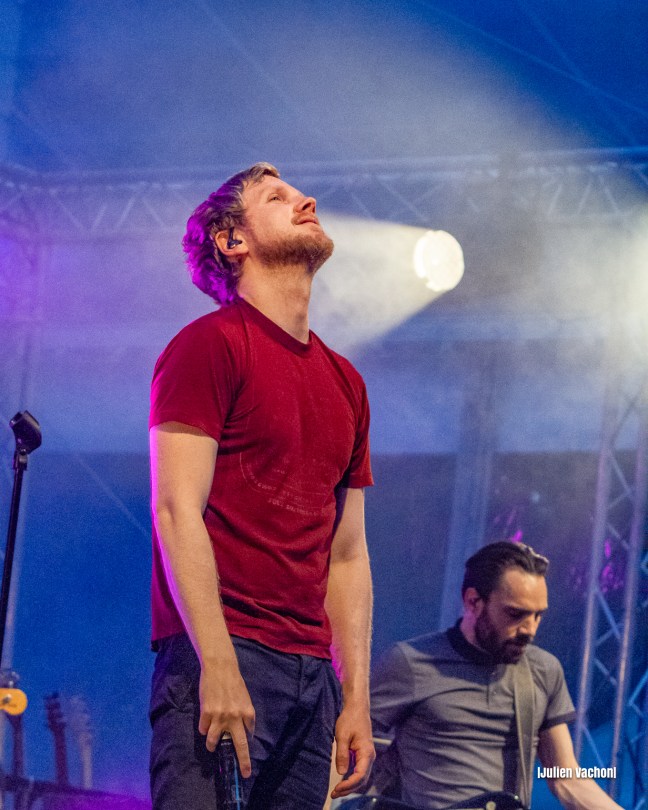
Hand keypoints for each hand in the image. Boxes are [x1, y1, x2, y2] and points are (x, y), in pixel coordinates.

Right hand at [197, 662, 255, 776]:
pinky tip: (205, 721)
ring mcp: (220, 716)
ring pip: (214, 741)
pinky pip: (204, 729)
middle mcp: (235, 717)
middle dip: (243, 761)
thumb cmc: (233, 681)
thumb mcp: (244, 697)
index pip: (249, 734)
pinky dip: (204, 728)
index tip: (244, 748)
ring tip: (211, 745)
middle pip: (240, 745)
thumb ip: (244, 713)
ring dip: (212, 745)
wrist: (220, 668)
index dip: (245, 739)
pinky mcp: (206, 713)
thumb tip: (245, 729)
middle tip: (245, 773)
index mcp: (247, 712)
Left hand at [330, 702, 374, 798]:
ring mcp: (367, 756)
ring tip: (336, 791)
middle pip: (362, 780)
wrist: (357, 708)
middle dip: (349, 789)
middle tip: (334, 794)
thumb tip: (341, 773)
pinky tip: (342, 781)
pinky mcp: (363, 755)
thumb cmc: (350, 719)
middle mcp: (369, 756)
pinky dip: (351, 778)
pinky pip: (359, 771)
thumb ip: (342, 754)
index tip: (337, 789)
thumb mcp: (342, 735)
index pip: (360, 775)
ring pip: (361, 777)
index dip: (349, 785)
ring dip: (350, 786)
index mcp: (366, 752)